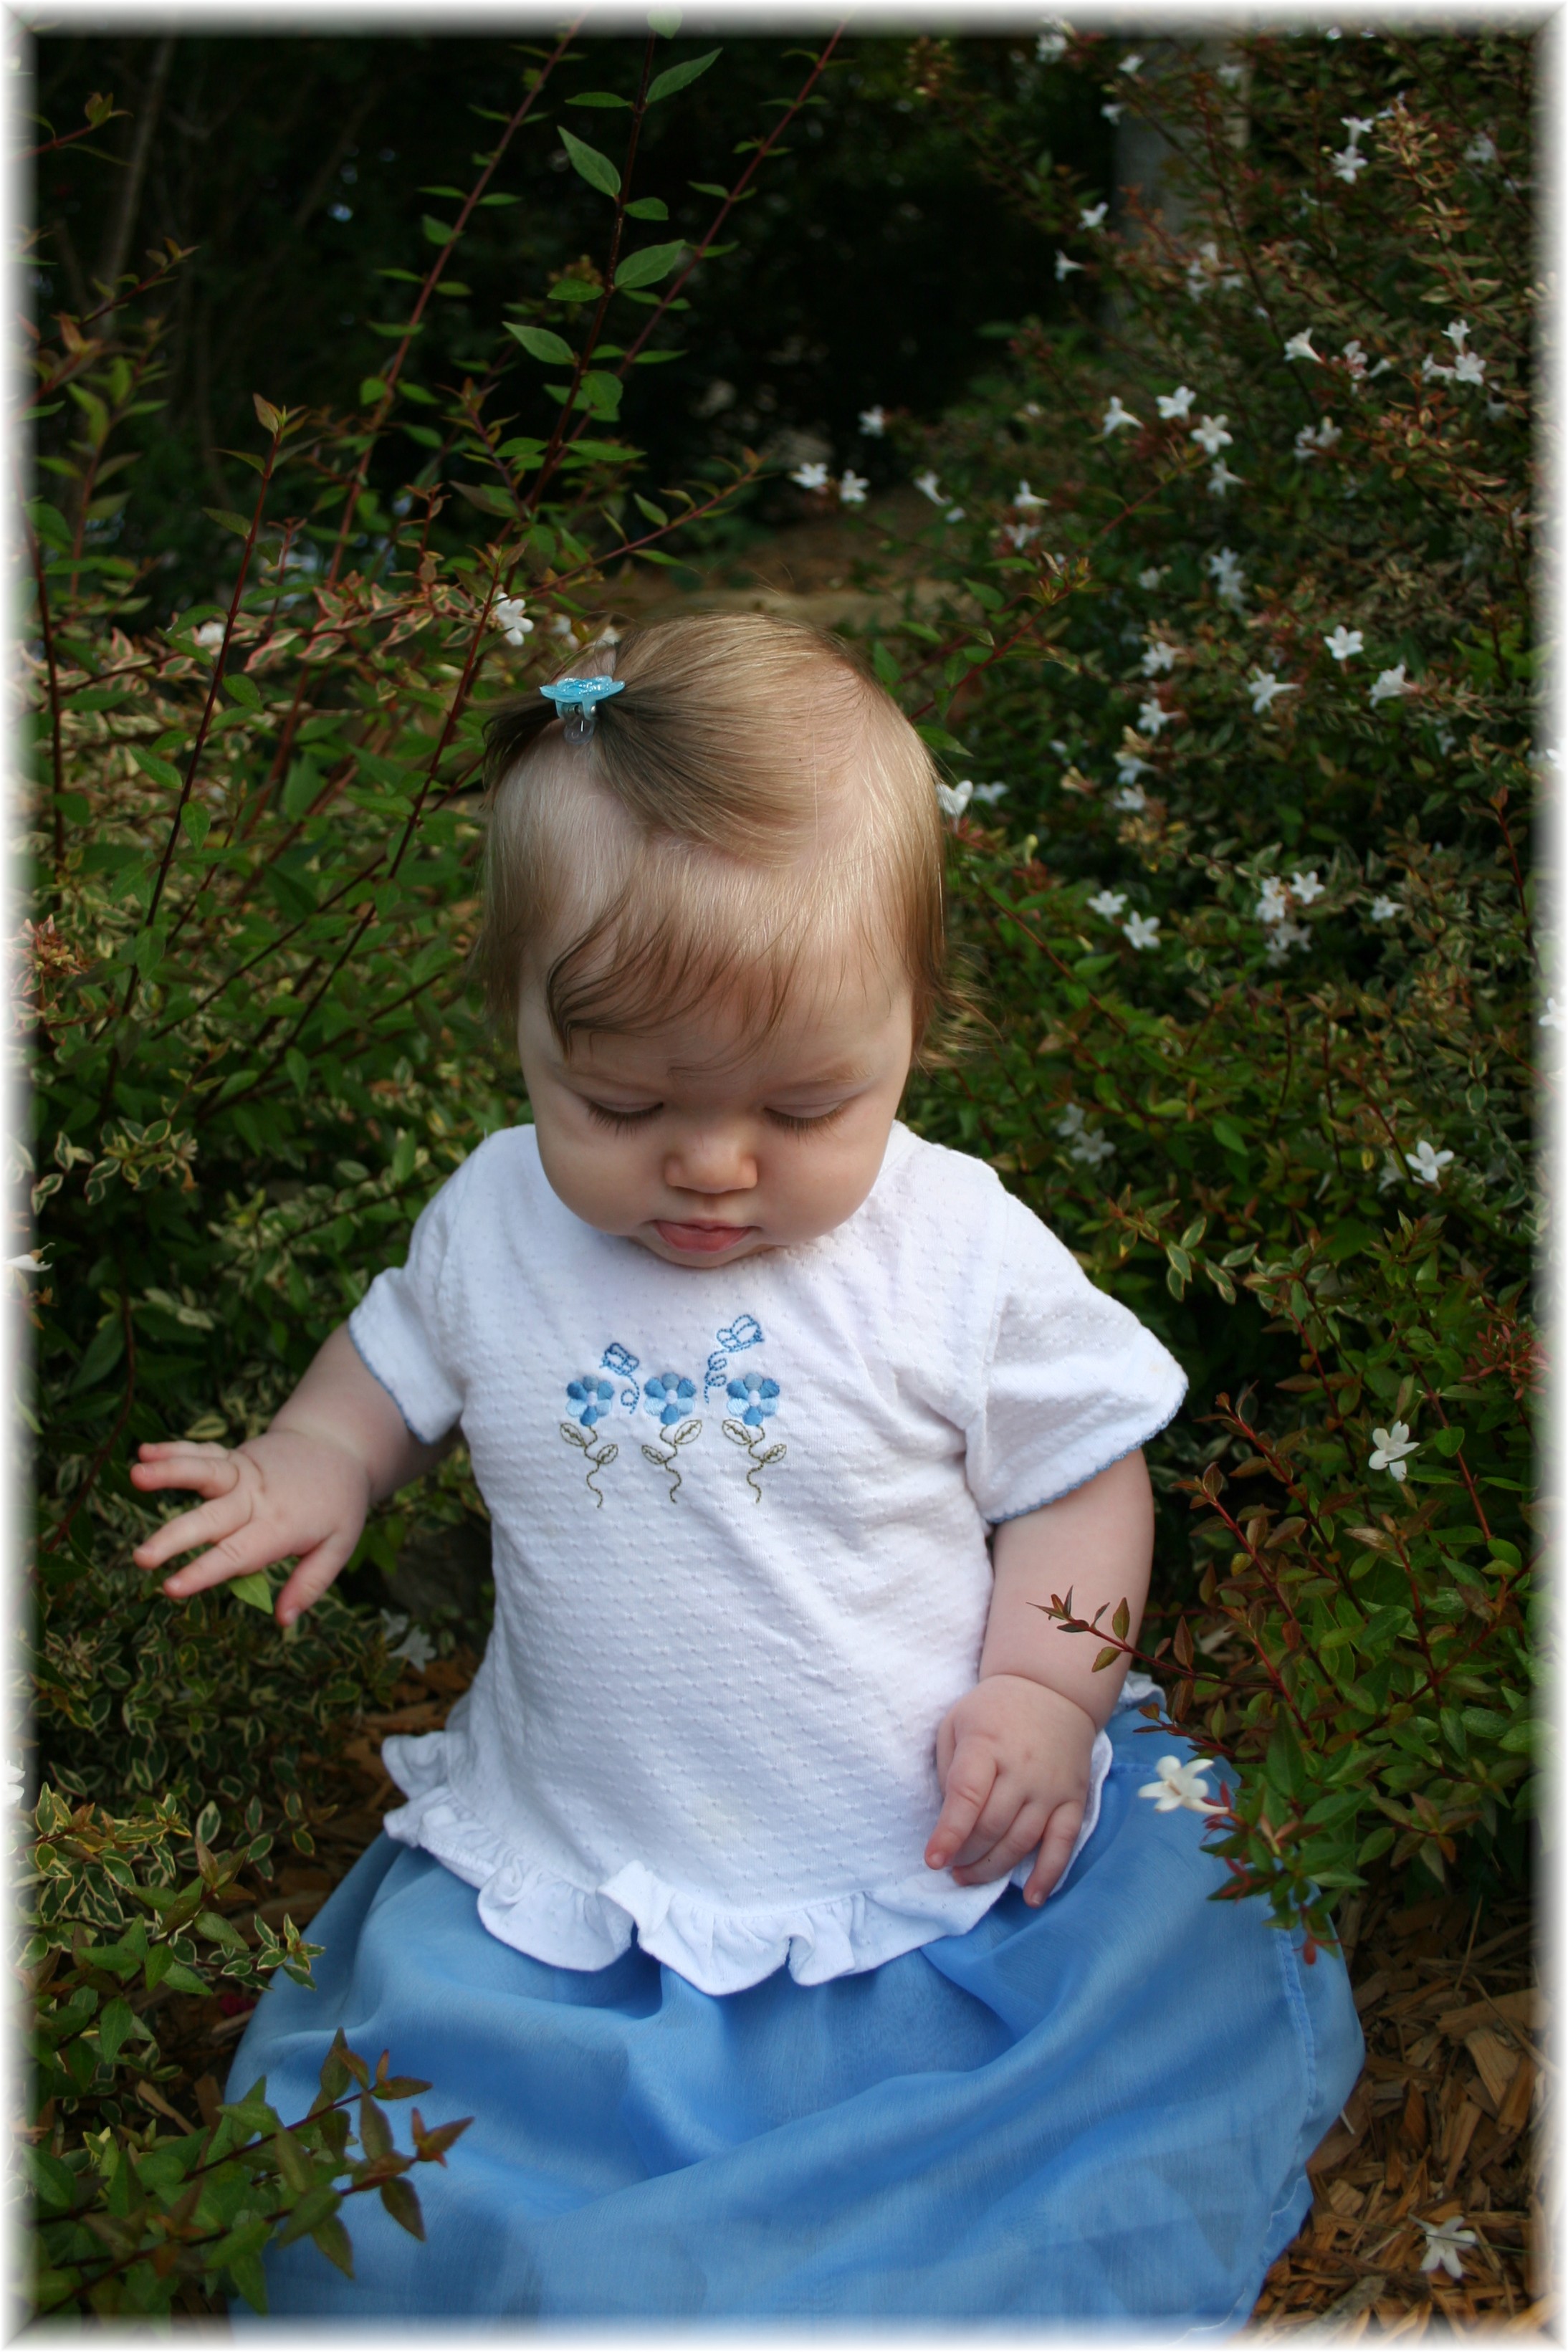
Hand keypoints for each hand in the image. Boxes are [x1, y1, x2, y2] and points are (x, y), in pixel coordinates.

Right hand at [130, 1427, 372, 1626]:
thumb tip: (284, 1621)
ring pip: (204, 1472)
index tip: (171, 1588)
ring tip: (137, 1475)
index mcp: (280, 1527)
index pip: (237, 1554)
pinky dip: (175, 1450)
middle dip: (175, 1538)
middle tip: (142, 1557)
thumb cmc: (338, 1503)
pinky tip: (145, 1453)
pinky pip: (204, 1452)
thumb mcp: (340, 1545)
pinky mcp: (235, 1457)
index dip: (204, 1572)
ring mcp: (244, 1473)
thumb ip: (310, 1583)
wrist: (340, 1443)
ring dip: (170, 1473)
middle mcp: (257, 1498)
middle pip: (211, 1519)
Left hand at [925, 1674, 1096, 1906]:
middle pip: (992, 1827)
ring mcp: (1051, 1787)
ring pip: (1021, 1842)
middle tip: (949, 1866)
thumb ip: (949, 1769)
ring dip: (992, 1869)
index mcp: (986, 1745)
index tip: (933, 1860)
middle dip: (965, 1855)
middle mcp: (1022, 1769)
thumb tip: (948, 1818)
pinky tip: (1030, 1898)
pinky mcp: (1074, 1799)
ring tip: (968, 1876)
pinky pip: (1063, 1844)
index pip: (967, 1796)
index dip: (949, 1833)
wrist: (1053, 1691)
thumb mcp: (956, 1722)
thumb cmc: (993, 1710)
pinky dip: (1048, 1875)